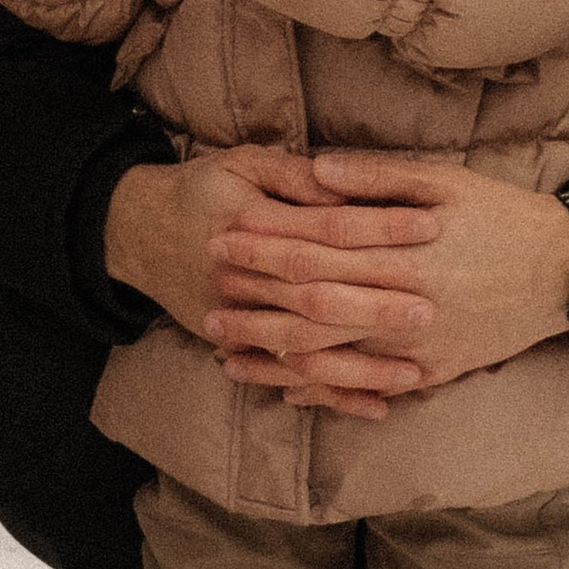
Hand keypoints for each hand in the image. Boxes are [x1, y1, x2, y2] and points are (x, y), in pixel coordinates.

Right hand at [105, 152, 434, 419]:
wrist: (136, 230)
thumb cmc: (202, 190)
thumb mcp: (242, 163)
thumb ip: (296, 177)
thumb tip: (349, 188)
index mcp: (248, 221)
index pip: (326, 227)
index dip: (380, 225)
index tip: (431, 225)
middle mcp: (239, 274)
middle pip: (318, 295)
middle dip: (376, 306)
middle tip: (430, 310)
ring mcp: (233, 316)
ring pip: (304, 349)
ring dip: (361, 366)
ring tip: (416, 371)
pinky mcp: (232, 344)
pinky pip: (287, 378)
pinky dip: (332, 395)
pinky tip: (377, 405)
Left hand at [206, 156, 568, 403]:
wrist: (566, 271)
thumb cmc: (500, 215)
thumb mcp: (444, 179)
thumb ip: (376, 176)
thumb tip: (314, 170)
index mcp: (403, 251)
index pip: (316, 250)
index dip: (265, 246)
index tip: (221, 238)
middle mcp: (406, 305)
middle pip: (314, 309)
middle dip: (256, 304)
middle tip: (207, 299)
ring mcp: (420, 347)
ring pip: (334, 358)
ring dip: (275, 357)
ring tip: (226, 351)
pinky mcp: (435, 373)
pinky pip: (370, 387)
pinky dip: (325, 391)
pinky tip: (285, 389)